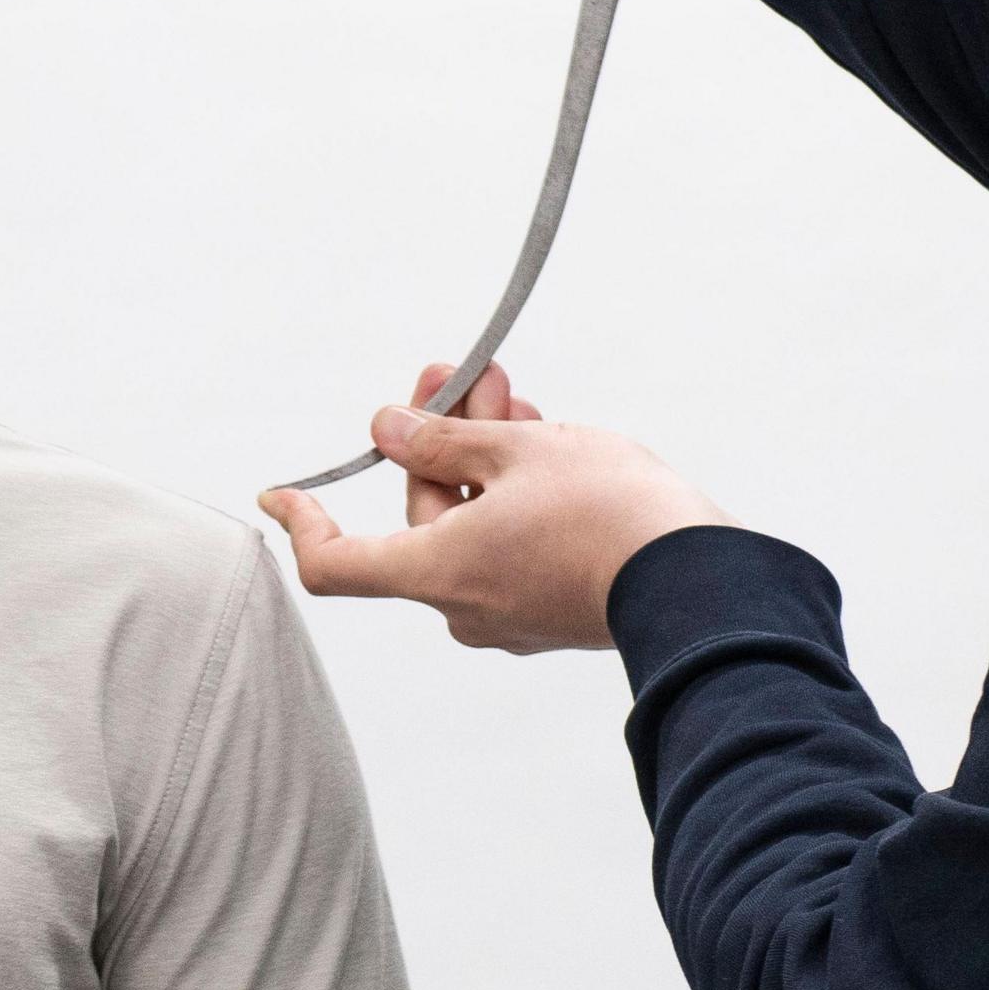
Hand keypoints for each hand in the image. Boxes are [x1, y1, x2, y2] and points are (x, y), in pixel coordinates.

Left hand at [253, 362, 728, 653]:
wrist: (708, 581)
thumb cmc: (609, 514)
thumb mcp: (517, 450)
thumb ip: (443, 436)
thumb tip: (389, 427)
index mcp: (436, 573)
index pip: (335, 565)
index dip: (303, 523)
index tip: (280, 492)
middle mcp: (465, 606)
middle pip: (423, 516)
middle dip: (440, 439)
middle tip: (458, 374)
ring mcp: (514, 615)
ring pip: (476, 523)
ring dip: (485, 458)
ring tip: (510, 394)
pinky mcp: (558, 612)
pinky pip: (515, 546)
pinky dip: (517, 496)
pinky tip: (543, 442)